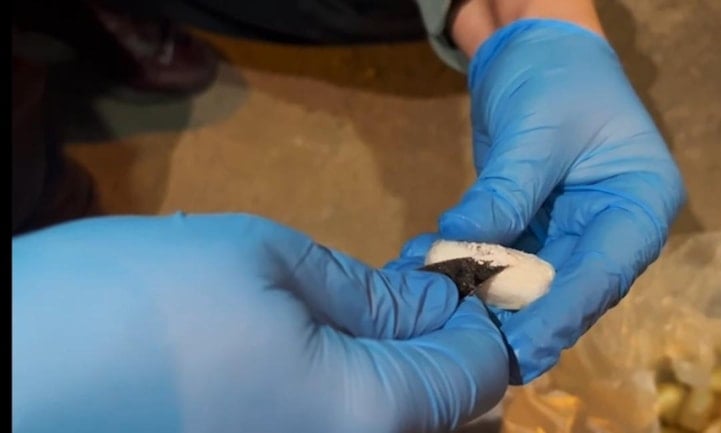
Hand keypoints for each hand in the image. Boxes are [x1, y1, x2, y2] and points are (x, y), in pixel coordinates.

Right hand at [12, 213, 507, 432]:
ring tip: (363, 324)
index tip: (451, 274)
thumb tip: (435, 299)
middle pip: (449, 420)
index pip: (477, 375)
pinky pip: (339, 431)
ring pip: (397, 429)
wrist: (8, 379)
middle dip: (446, 357)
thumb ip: (365, 292)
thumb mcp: (261, 262)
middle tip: (407, 296)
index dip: (478, 317)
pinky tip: (317, 359)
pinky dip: (354, 400)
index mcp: (367, 417)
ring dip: (404, 381)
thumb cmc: (132, 304)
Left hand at [390, 20, 684, 383]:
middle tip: (476, 352)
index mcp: (639, 203)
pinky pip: (500, 257)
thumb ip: (505, 193)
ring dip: (484, 298)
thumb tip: (455, 248)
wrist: (536, 47)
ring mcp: (569, 231)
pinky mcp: (531, 228)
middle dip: (520, 320)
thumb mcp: (536, 130)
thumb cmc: (557, 78)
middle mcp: (610, 228)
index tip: (523, 349)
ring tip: (441, 318)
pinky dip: (466, 267)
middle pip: (567, 289)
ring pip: (529, 282)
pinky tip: (427, 274)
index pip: (604, 272)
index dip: (563, 314)